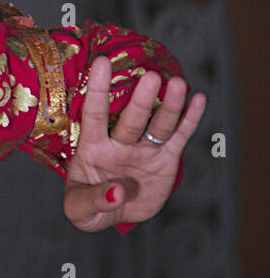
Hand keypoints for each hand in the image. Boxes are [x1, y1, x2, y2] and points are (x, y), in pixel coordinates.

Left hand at [63, 56, 205, 231]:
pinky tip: (197, 100)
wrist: (114, 215)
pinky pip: (178, 138)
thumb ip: (94, 201)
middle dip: (141, 100)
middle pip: (131, 119)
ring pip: (157, 125)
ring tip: (178, 83)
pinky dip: (188, 120)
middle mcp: (119, 143)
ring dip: (169, 106)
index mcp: (92, 148)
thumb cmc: (89, 207)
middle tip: (152, 77)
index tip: (101, 61)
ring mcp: (143, 149)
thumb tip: (118, 193)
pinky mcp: (165, 160)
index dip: (98, 89)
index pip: (94, 114)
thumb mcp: (80, 211)